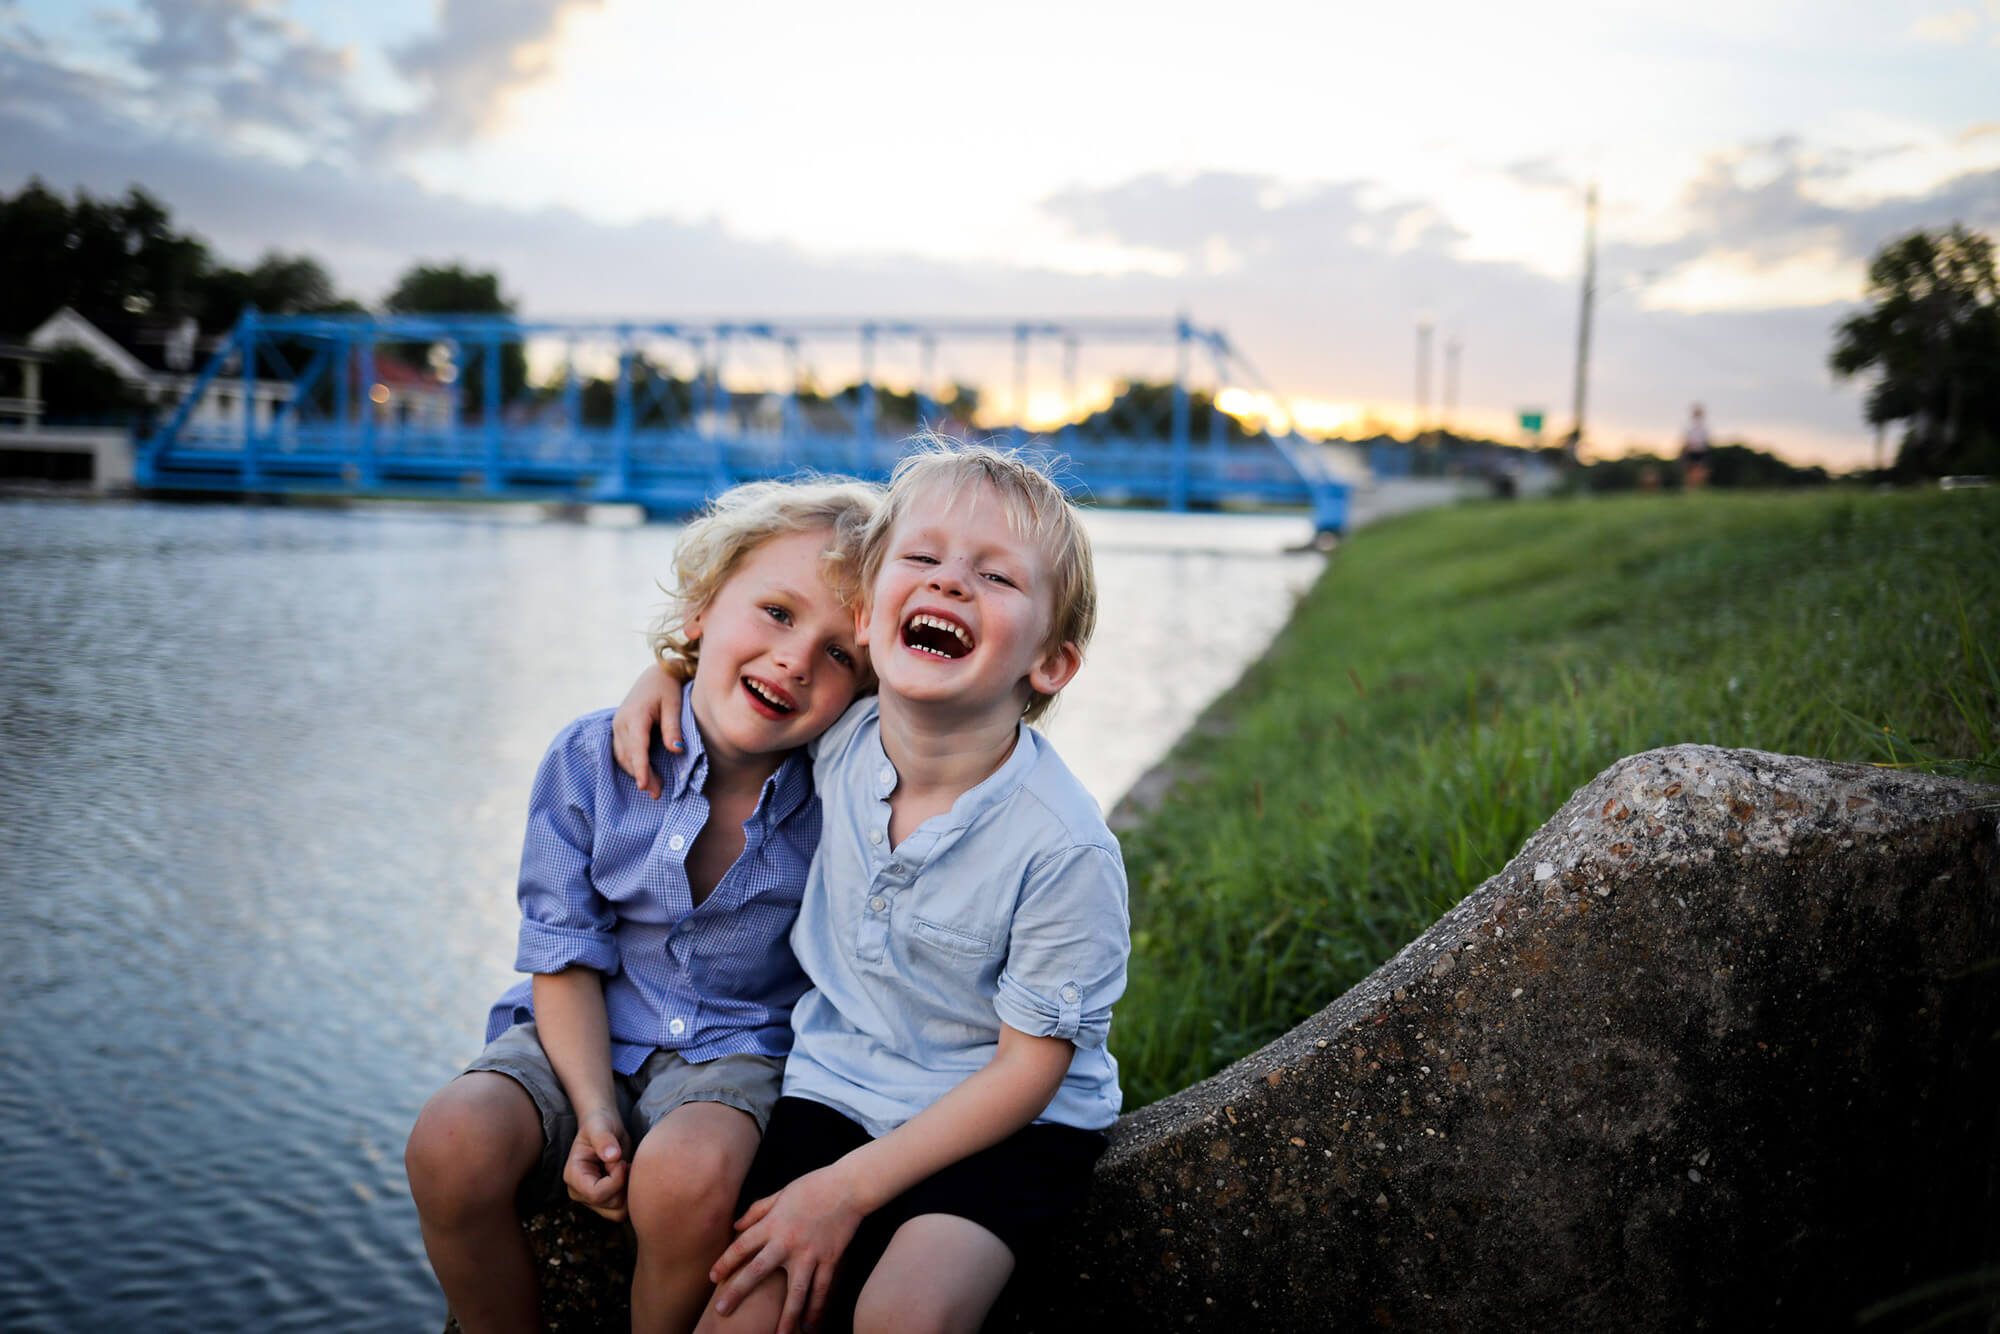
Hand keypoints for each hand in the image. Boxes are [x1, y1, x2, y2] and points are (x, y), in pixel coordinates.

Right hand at [563, 1107, 631, 1221]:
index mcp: (573, 1176)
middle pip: (610, 1205)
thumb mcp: (601, 1126)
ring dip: (628, 1192)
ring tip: (626, 1170)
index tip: (622, 1161)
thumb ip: (604, 1139)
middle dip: (623, 1184)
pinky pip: (622, 1209)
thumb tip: (612, 1156)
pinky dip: (630, 1196)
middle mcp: (579, 1192)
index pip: (596, 1194)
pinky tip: (628, 1176)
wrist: (604, 1126)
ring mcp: (592, 1199)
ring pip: (618, 1212)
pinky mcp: (605, 1201)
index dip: (616, 1180)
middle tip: (624, 1162)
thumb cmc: (600, 1124)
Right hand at [612, 664, 685, 798]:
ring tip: (653, 788)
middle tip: (656, 794)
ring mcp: (618, 725)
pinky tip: (645, 775)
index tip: (644, 786)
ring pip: (622, 756)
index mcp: (635, 715)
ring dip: (636, 772)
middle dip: (641, 776)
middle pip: (628, 755)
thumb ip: (673, 727)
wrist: (655, 675)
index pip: (637, 747)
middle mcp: (621, 722)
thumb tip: (676, 750)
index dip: (641, 768)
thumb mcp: (674, 705)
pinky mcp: (620, 729)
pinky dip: (632, 764)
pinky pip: (622, 751)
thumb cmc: (668, 688)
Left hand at [709, 1165, 865, 1333]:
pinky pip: (822, 1289)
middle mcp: (788, 1241)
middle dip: (738, 1292)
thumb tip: (736, 1226)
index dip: (726, 1262)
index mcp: (773, 1224)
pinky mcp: (830, 1259)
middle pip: (758, 1271)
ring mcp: (810, 1253)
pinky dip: (817, 1309)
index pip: (742, 1246)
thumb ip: (757, 1210)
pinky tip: (811, 1326)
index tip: (713, 1278)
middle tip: (722, 1311)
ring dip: (786, 1316)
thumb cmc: (813, 1186)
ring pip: (795, 1291)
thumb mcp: (780, 1193)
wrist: (849, 1186)